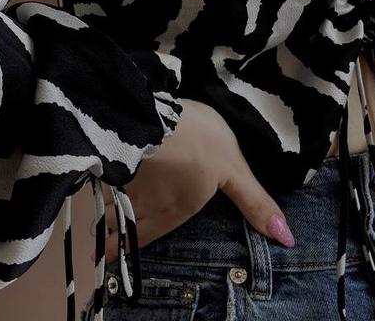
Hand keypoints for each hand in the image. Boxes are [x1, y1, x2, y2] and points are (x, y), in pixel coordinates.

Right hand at [98, 98, 294, 264]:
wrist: (156, 116)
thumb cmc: (198, 142)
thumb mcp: (234, 168)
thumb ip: (254, 202)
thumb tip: (286, 238)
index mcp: (174, 211)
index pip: (149, 237)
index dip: (129, 249)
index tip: (109, 258)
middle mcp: (144, 206)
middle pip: (123, 229)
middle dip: (111, 239)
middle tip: (97, 249)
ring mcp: (122, 185)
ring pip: (108, 209)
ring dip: (101, 220)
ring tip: (92, 226)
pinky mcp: (108, 162)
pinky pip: (99, 185)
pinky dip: (92, 192)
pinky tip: (88, 189)